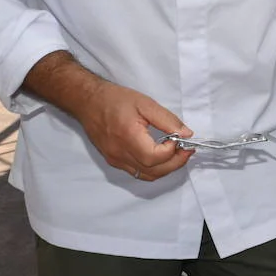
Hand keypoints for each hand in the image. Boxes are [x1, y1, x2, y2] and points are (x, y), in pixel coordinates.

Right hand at [74, 81, 193, 180]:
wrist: (89, 102)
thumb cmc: (116, 99)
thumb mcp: (146, 103)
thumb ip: (167, 120)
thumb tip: (187, 134)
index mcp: (128, 137)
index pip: (154, 157)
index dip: (171, 151)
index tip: (179, 139)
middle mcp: (120, 153)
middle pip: (152, 171)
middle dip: (175, 163)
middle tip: (186, 150)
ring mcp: (115, 160)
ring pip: (146, 175)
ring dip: (165, 169)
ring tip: (176, 153)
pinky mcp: (113, 161)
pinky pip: (137, 172)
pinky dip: (152, 169)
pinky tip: (160, 156)